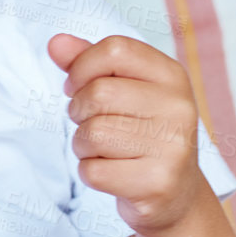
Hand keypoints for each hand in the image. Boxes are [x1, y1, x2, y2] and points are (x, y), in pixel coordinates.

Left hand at [47, 32, 207, 234]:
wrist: (175, 194)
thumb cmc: (138, 131)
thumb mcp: (121, 89)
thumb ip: (86, 62)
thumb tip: (55, 42)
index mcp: (172, 76)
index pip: (114, 49)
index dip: (82, 67)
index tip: (79, 86)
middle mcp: (179, 108)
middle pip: (98, 94)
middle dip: (80, 111)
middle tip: (96, 123)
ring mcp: (173, 148)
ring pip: (92, 134)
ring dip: (83, 145)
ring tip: (107, 150)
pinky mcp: (158, 184)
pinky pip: (92, 171)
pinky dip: (90, 173)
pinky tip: (115, 173)